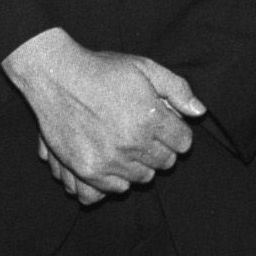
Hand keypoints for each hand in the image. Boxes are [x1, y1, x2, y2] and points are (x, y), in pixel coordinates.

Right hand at [3, 28, 204, 195]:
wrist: (56, 77)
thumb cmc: (101, 70)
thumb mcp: (144, 67)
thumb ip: (177, 89)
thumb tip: (199, 112)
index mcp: (151, 118)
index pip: (183, 142)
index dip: (177, 132)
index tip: (166, 126)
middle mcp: (133, 143)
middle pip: (165, 162)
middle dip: (161, 148)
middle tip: (145, 134)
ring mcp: (110, 160)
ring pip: (143, 177)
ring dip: (140, 164)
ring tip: (127, 145)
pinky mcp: (89, 170)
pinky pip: (117, 188)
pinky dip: (118, 177)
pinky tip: (112, 159)